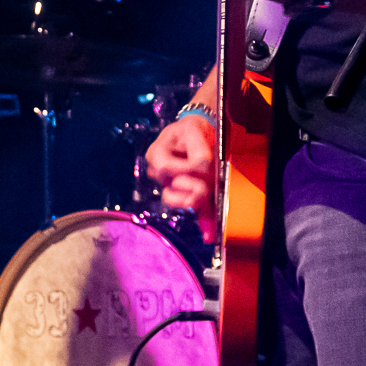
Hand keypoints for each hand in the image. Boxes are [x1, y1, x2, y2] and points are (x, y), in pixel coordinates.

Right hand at [145, 111, 218, 243]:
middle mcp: (158, 172)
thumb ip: (197, 150)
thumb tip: (203, 168)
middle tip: (206, 182)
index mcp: (156, 154)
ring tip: (205, 193)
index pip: (166, 168)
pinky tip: (209, 234)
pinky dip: (203, 222)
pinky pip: (192, 209)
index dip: (186, 169)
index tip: (203, 162)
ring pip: (178, 201)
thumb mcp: (194, 131)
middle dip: (192, 188)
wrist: (197, 133)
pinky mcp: (186, 194)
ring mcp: (170, 185)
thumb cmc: (192, 130)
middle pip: (170, 189)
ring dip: (194, 199)